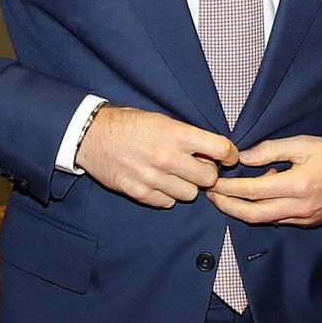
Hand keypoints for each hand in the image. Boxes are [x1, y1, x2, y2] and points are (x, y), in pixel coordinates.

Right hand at [75, 105, 237, 208]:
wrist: (92, 135)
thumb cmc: (130, 124)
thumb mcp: (162, 120)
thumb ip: (187, 136)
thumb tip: (211, 151)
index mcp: (176, 134)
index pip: (220, 148)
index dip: (229, 154)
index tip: (228, 156)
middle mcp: (167, 157)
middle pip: (209, 177)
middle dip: (208, 173)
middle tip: (199, 166)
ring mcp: (153, 178)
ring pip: (190, 194)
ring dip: (188, 186)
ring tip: (176, 174)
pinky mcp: (140, 193)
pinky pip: (168, 202)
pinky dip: (168, 195)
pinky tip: (159, 182)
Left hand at [206, 136, 321, 226]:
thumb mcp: (303, 144)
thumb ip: (271, 151)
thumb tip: (243, 157)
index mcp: (297, 186)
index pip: (252, 191)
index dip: (228, 189)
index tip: (213, 182)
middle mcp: (299, 208)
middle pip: (252, 215)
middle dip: (227, 206)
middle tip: (210, 195)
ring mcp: (305, 219)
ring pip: (264, 221)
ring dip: (242, 211)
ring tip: (226, 196)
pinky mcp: (309, 222)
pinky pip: (278, 220)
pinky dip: (262, 211)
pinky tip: (256, 198)